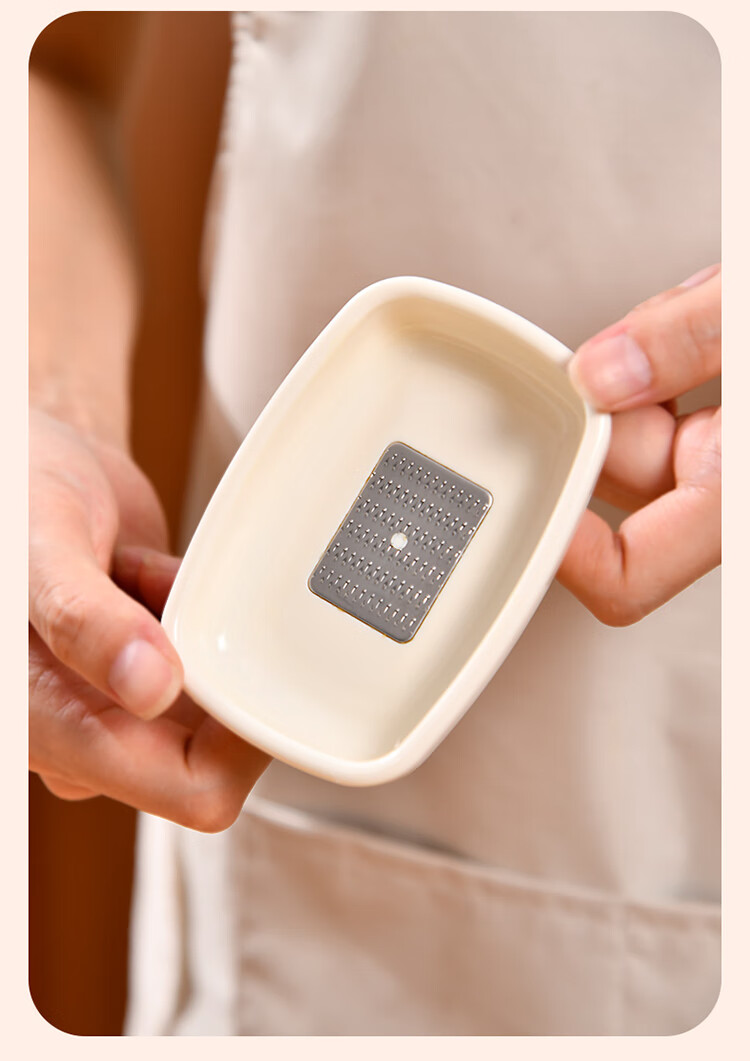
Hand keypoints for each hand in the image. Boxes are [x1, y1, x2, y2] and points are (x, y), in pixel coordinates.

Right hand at [29, 409, 267, 828]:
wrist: (29, 465)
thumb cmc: (15, 498)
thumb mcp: (39, 552)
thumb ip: (86, 620)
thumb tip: (150, 687)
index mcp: (48, 727)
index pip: (189, 788)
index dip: (239, 745)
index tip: (248, 673)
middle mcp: (85, 729)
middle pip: (210, 754)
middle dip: (217, 679)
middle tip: (182, 605)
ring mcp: (117, 701)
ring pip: (211, 704)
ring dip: (202, 641)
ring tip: (149, 582)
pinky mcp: (144, 669)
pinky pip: (206, 663)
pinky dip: (194, 617)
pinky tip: (147, 577)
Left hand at [557, 265, 720, 624]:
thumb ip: (690, 340)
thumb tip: (602, 373)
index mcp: (743, 502)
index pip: (629, 573)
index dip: (570, 545)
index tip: (536, 488)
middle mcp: (737, 488)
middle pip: (627, 478)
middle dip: (616, 408)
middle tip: (625, 350)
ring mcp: (738, 450)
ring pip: (649, 422)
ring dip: (649, 361)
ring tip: (698, 312)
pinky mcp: (740, 410)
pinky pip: (681, 386)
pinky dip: (676, 345)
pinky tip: (706, 312)